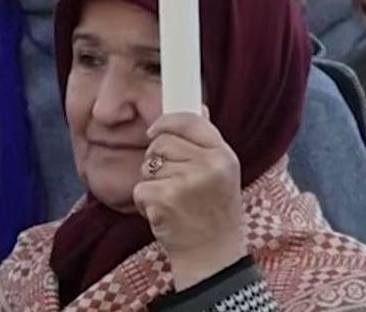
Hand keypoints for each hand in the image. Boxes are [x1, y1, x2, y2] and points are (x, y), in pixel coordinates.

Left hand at [133, 112, 245, 288]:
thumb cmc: (214, 216)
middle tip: (175, 184)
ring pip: (148, 164)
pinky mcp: (165, 199)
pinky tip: (164, 216)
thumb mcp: (223, 175)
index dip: (167, 122)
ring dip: (152, 183)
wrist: (213, 259)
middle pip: (162, 142)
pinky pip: (140, 187)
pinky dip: (145, 203)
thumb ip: (207, 144)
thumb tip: (197, 106)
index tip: (154, 129)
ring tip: (173, 202)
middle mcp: (210, 166)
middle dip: (158, 160)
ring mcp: (187, 182)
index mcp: (225, 156)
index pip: (191, 120)